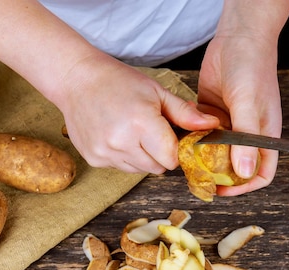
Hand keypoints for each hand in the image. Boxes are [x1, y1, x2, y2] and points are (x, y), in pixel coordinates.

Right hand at [57, 53, 219, 174]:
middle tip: (152, 132)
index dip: (175, 149)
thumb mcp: (156, 92)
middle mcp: (121, 142)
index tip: (172, 137)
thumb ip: (184, 114)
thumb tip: (212, 126)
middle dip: (160, 154)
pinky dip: (124, 156)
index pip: (172, 158)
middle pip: (158, 168)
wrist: (77, 81)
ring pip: (139, 170)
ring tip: (133, 132)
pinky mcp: (94, 159)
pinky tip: (116, 136)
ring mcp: (105, 153)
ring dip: (142, 157)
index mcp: (141, 123)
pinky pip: (121, 167)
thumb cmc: (118, 82)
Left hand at [196, 0, 288, 195]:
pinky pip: (201, 137)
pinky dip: (192, 142)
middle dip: (218, 177)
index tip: (222, 191)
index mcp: (264, 136)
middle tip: (197, 181)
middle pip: (234, 167)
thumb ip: (244, 140)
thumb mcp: (248, 105)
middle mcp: (246, 135)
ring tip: (185, 165)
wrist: (237, 39)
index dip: (244, 187)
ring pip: (215, 154)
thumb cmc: (252, 70)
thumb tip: (244, 173)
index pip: (261, 173)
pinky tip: (180, 143)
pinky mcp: (210, 116)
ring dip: (202, 161)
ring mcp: (228, 126)